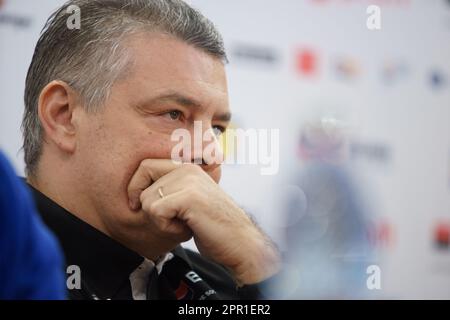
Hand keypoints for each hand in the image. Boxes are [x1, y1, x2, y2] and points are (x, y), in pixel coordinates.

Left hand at [127, 159, 280, 284]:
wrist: (240, 242)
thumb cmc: (212, 226)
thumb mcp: (189, 201)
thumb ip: (170, 190)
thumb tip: (136, 193)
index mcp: (188, 167)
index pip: (146, 165)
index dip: (135, 186)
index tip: (138, 205)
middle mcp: (188, 168)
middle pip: (142, 179)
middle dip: (147, 205)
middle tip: (166, 219)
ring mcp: (190, 180)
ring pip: (147, 199)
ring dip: (160, 220)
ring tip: (183, 224)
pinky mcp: (189, 196)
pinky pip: (155, 211)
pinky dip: (166, 227)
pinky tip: (186, 229)